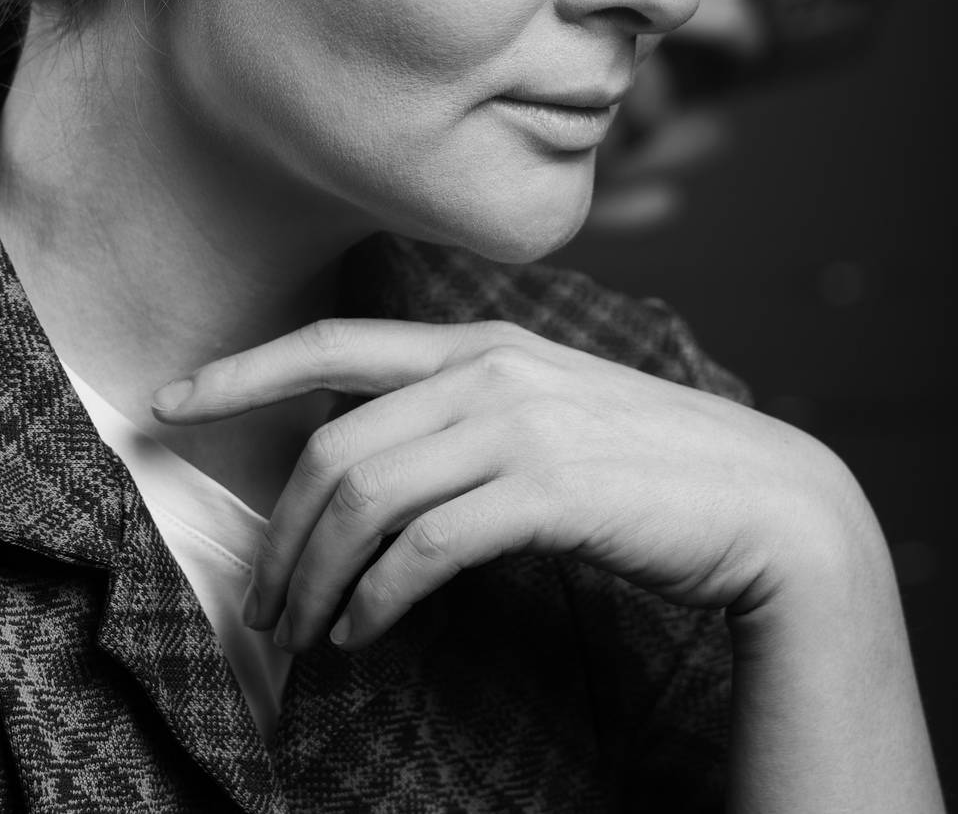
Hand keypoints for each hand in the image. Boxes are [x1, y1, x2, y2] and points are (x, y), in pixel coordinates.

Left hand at [152, 317, 871, 655]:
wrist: (765, 500)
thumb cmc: (647, 467)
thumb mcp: (548, 413)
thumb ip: (465, 418)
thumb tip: (368, 472)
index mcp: (484, 343)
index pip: (335, 344)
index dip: (243, 371)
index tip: (173, 404)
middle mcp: (491, 370)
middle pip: (334, 447)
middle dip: (279, 533)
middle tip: (263, 603)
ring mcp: (519, 424)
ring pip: (366, 500)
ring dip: (317, 578)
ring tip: (307, 633)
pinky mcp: (547, 489)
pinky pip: (423, 549)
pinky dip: (378, 600)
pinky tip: (368, 632)